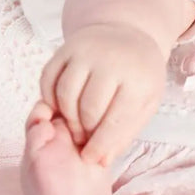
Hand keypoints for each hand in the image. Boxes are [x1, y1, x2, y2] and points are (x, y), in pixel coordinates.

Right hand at [38, 23, 166, 165]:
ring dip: (66, 117)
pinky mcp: (65, 47)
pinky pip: (48, 78)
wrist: (128, 33)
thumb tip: (101, 160)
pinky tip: (61, 108)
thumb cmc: (139, 75)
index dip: (101, 145)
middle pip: (88, 108)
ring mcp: (85, 51)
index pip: (115, 120)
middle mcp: (110, 62)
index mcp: (137, 79)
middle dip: (84, 131)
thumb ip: (125, 131)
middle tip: (84, 140)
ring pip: (65, 94)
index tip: (91, 159)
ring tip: (75, 126)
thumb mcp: (146, 102)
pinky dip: (50, 98)